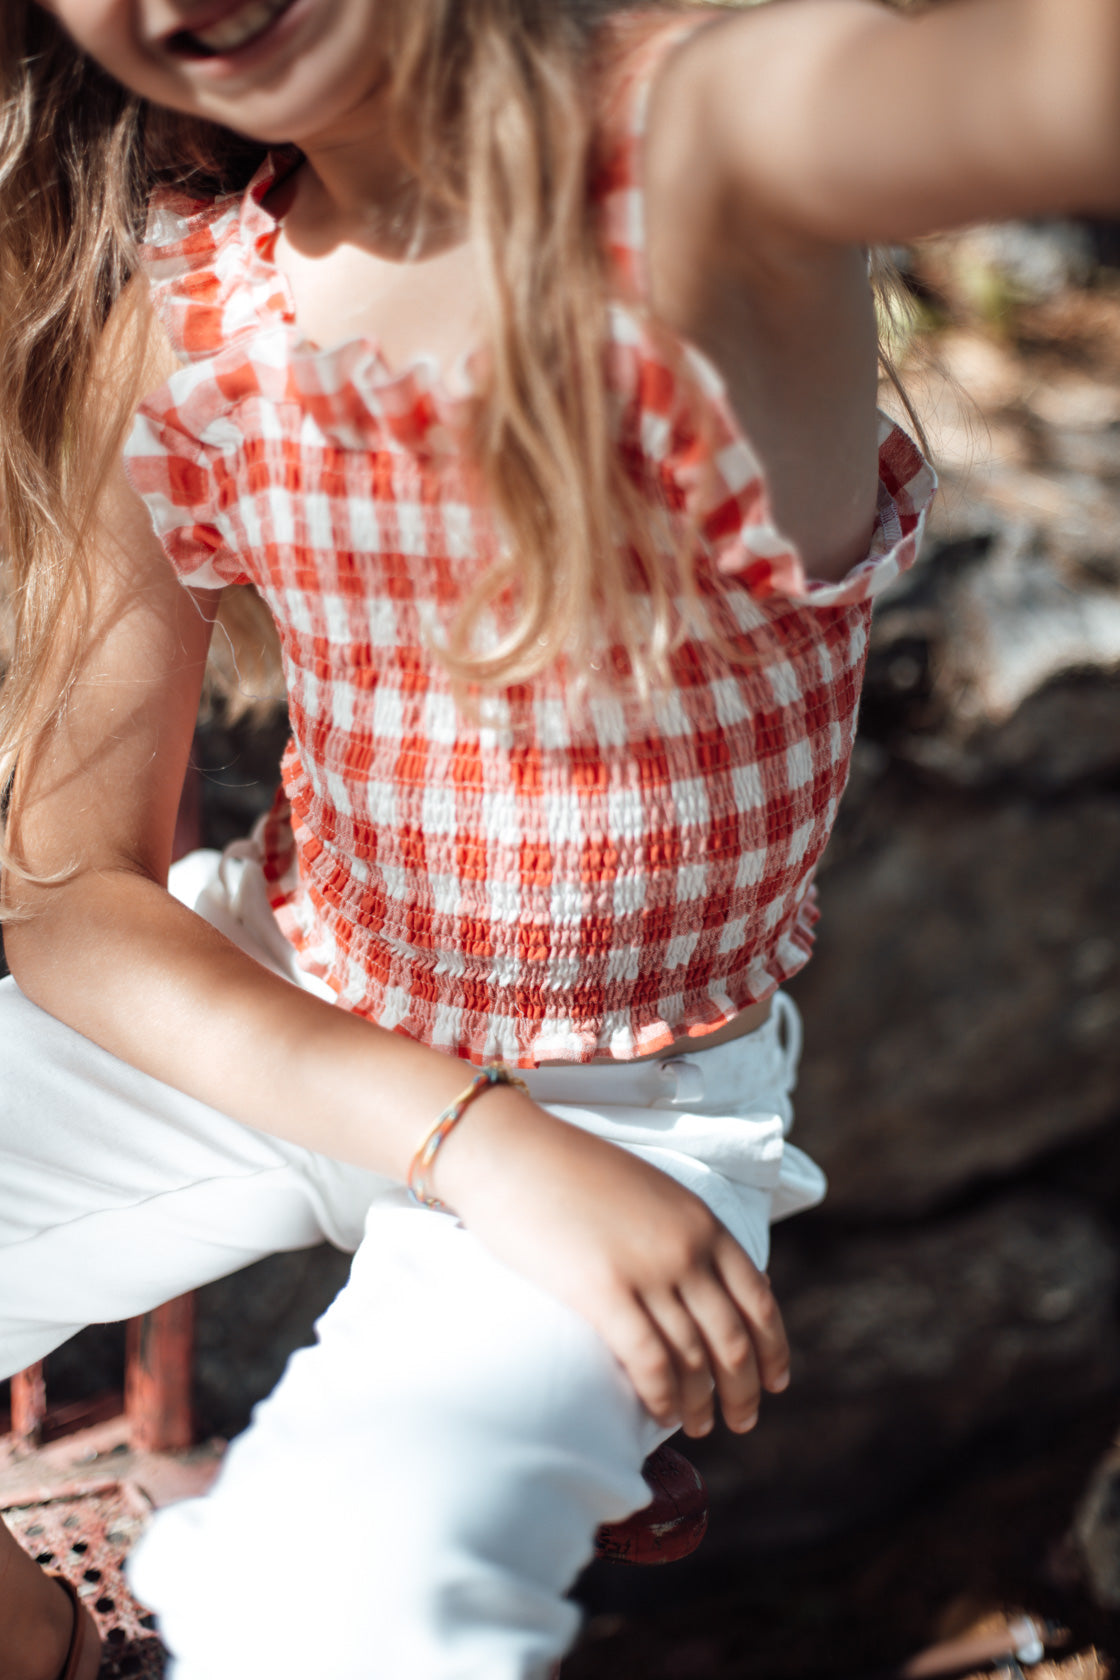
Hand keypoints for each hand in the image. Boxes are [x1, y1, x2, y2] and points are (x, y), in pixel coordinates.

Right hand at [435, 1087, 789, 1437]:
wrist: (511, 1149)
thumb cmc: (568, 1168)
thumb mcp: (647, 1189)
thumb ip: (679, 1229)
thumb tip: (696, 1275)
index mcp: (702, 1221)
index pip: (757, 1298)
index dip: (771, 1347)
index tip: (775, 1381)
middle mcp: (686, 1248)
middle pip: (733, 1338)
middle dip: (744, 1389)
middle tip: (743, 1421)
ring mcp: (646, 1271)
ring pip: (694, 1357)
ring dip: (702, 1402)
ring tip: (701, 1426)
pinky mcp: (602, 1291)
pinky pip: (648, 1360)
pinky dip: (661, 1396)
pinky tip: (659, 1414)